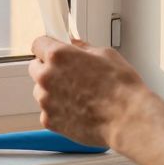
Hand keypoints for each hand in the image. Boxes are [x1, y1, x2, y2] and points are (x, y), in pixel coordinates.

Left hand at [29, 36, 159, 148]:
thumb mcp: (106, 54)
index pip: (38, 44)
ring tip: (78, 96)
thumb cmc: (121, 89)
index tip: (51, 51)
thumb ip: (83, 48)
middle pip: (35, 68)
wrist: (127, 120)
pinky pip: (47, 111)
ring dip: (52, 91)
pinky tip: (78, 111)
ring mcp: (45, 100)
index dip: (47, 46)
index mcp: (58, 56)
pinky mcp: (49, 120)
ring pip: (40, 91)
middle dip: (48, 68)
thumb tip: (74, 45)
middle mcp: (47, 77)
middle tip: (68, 74)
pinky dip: (58, 111)